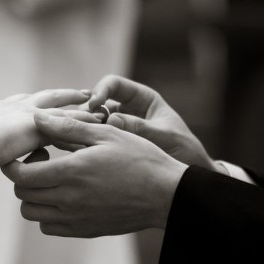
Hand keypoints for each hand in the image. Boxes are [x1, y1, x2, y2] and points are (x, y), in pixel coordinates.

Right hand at [0, 88, 91, 168]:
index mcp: (3, 108)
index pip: (27, 102)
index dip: (41, 102)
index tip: (53, 100)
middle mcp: (19, 105)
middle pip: (49, 97)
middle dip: (67, 95)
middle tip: (85, 94)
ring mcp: (31, 113)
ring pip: (64, 108)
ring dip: (82, 109)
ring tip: (101, 110)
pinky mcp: (41, 125)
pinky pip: (69, 123)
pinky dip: (85, 124)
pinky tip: (100, 127)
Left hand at [1, 110, 187, 237]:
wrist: (166, 195)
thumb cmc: (140, 159)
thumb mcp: (106, 134)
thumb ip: (67, 127)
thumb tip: (36, 118)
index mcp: (71, 172)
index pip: (21, 176)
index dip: (13, 164)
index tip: (27, 152)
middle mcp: (69, 199)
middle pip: (22, 194)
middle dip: (23, 176)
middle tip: (42, 161)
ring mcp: (75, 218)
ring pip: (32, 213)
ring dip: (33, 196)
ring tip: (51, 179)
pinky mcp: (83, 230)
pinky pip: (49, 226)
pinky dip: (47, 213)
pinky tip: (63, 196)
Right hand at [88, 75, 225, 173]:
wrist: (185, 179)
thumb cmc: (184, 151)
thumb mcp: (165, 137)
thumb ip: (141, 128)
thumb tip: (110, 121)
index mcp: (142, 99)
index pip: (114, 84)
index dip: (101, 90)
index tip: (93, 105)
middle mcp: (126, 110)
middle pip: (97, 102)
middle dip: (86, 111)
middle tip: (80, 126)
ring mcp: (117, 128)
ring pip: (91, 121)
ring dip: (83, 128)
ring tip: (78, 140)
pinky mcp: (110, 145)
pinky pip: (94, 139)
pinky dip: (85, 142)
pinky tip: (80, 151)